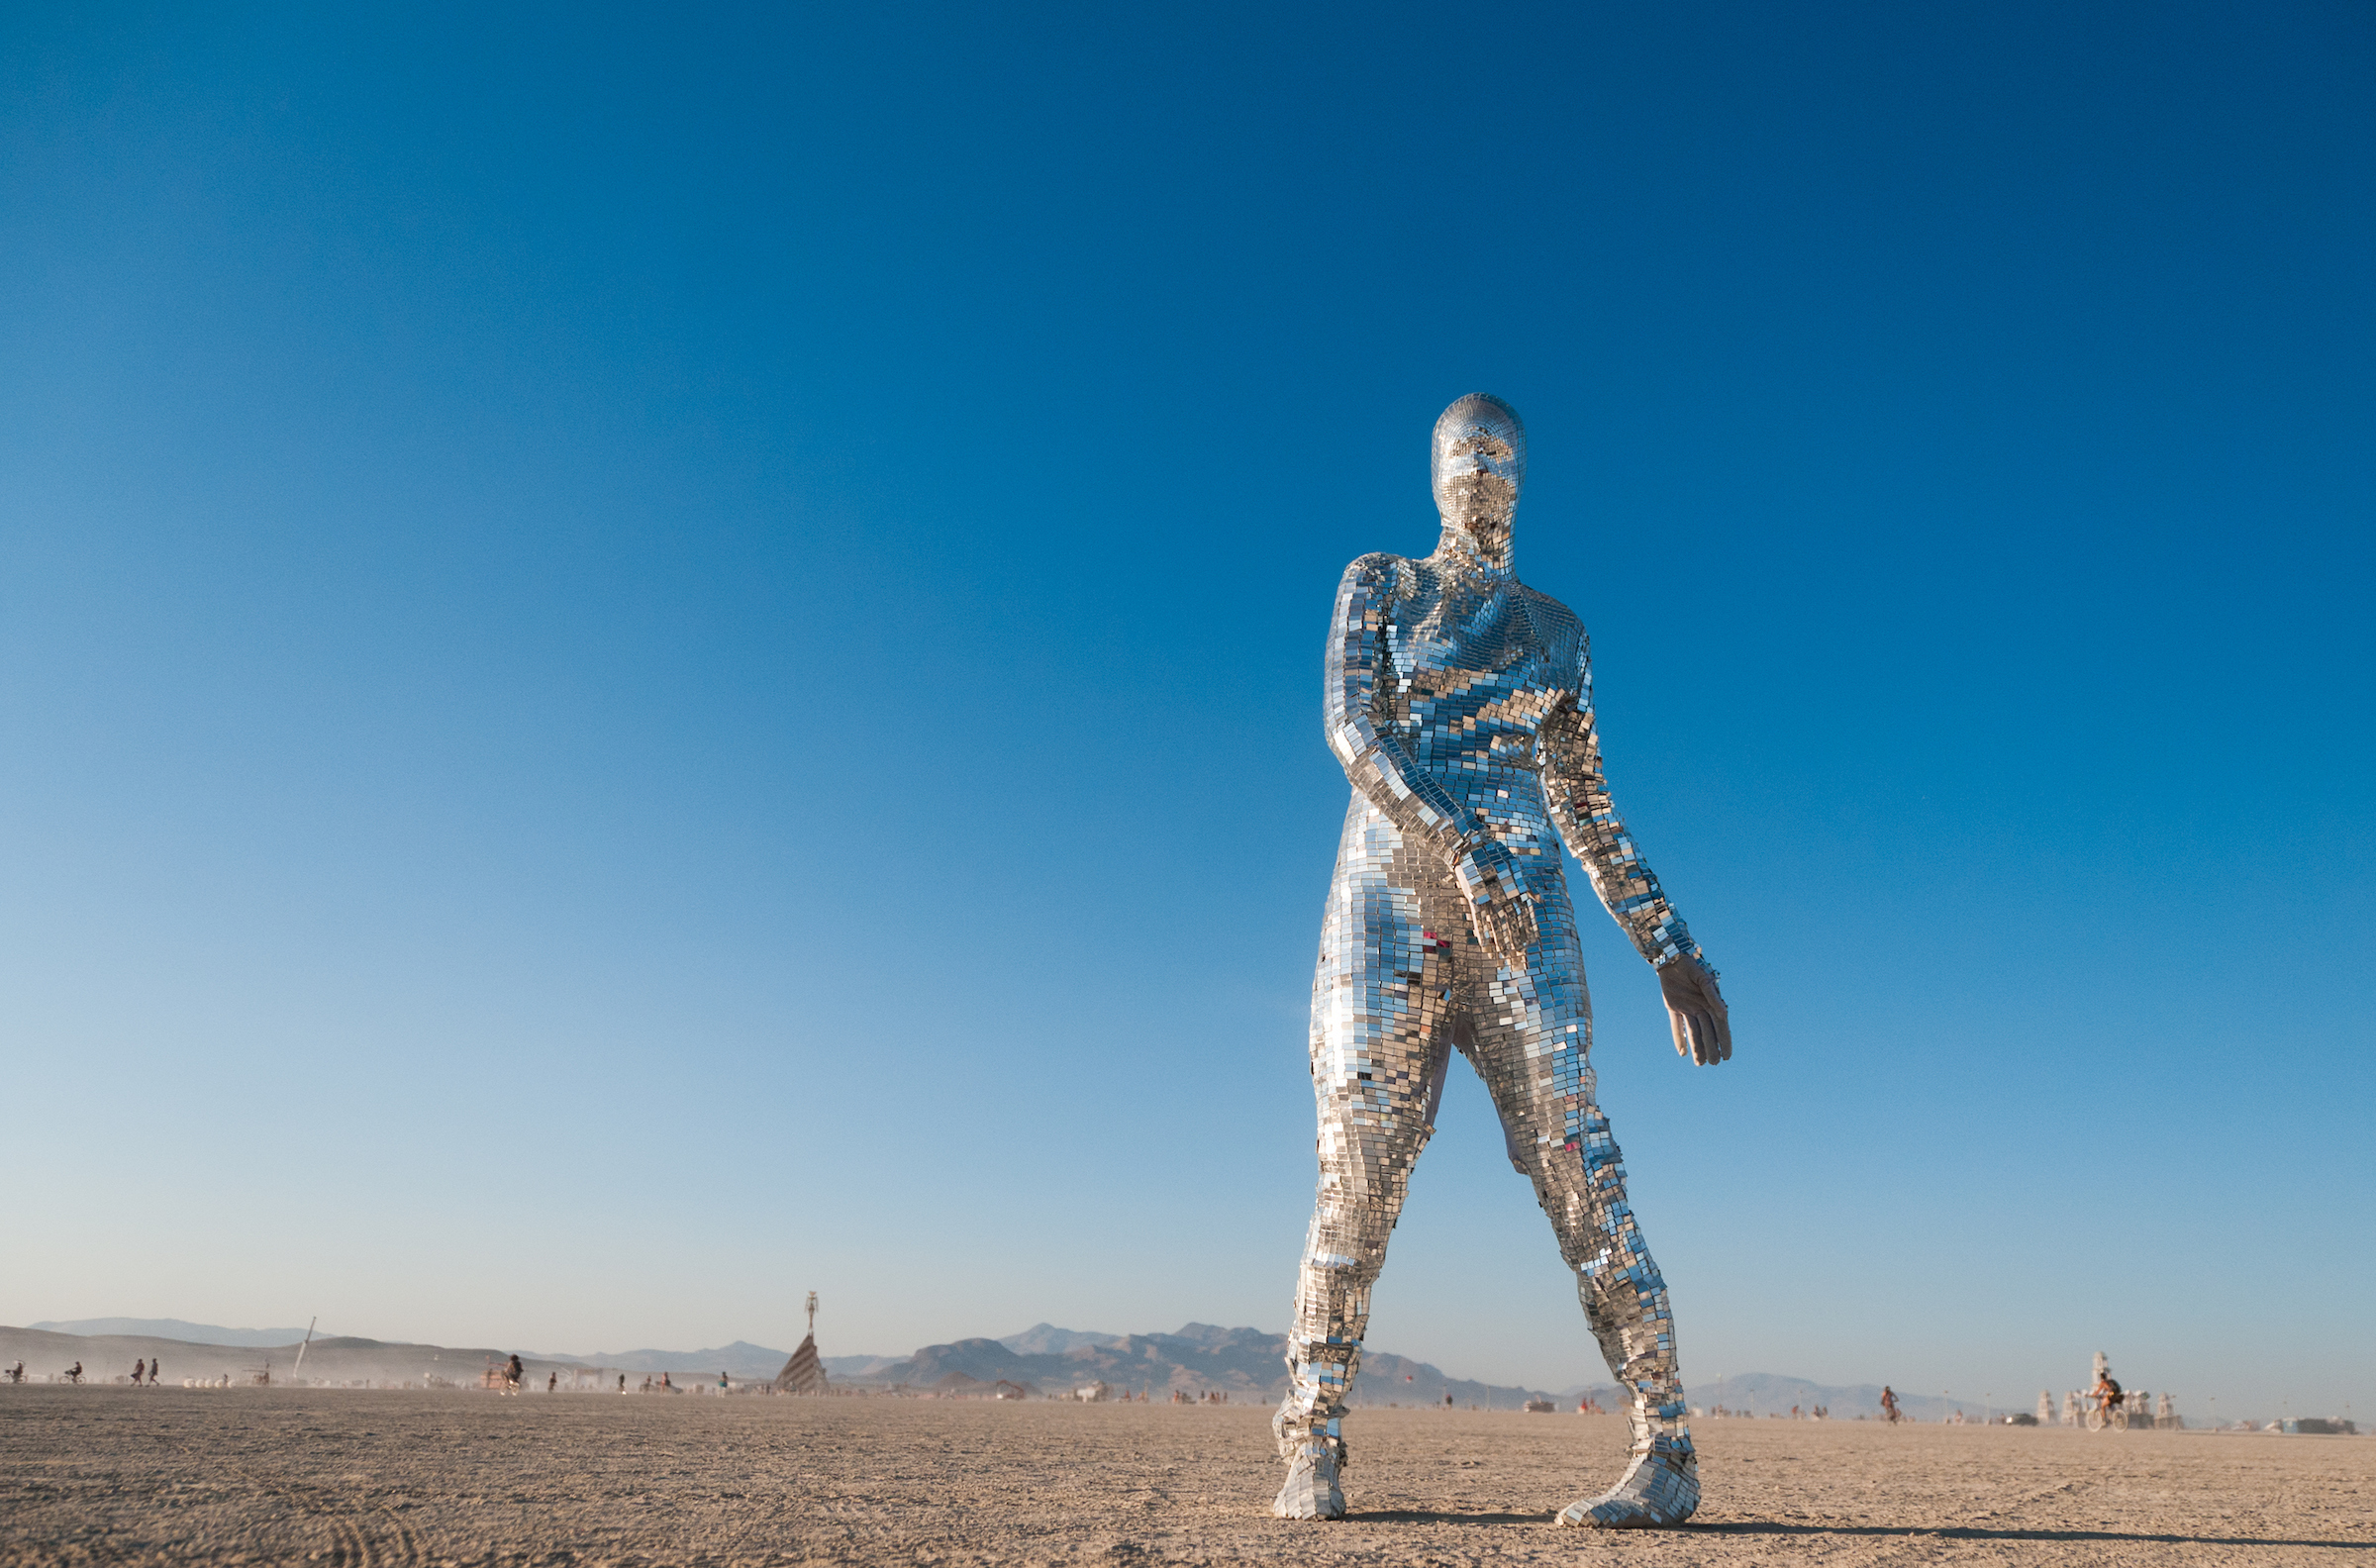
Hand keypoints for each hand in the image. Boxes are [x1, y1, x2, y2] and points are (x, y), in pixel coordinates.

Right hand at [1451, 841, 1538, 960]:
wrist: (1474, 847)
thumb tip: (1541, 899)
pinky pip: (1478, 919)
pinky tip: (1483, 944)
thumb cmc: (1497, 856)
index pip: (1525, 914)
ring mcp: (1489, 897)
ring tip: (1502, 955)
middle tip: (1518, 955)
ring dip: (1500, 941)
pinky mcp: (1474, 897)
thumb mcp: (1517, 869)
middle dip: (1515, 940)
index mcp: (1516, 889)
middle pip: (1511, 923)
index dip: (1528, 929)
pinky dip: (1481, 932)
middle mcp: (1505, 896)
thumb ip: (1528, 886)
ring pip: (1496, 924)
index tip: (1531, 943)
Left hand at [1657, 953, 1730, 1064]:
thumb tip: (1724, 1013)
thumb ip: (1713, 996)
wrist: (1673, 957)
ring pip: (1694, 1033)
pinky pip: (1676, 1026)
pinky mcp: (1673, 1007)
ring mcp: (1687, 1008)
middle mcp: (1701, 1008)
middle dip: (1711, 1048)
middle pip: (1708, 1033)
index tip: (1727, 1057)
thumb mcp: (1704, 980)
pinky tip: (1681, 1053)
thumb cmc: (1693, 966)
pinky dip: (1679, 1038)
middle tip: (1713, 1063)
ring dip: (1697, 1048)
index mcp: (1711, 1003)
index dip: (1724, 1042)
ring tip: (1700, 1064)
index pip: (1721, 1027)